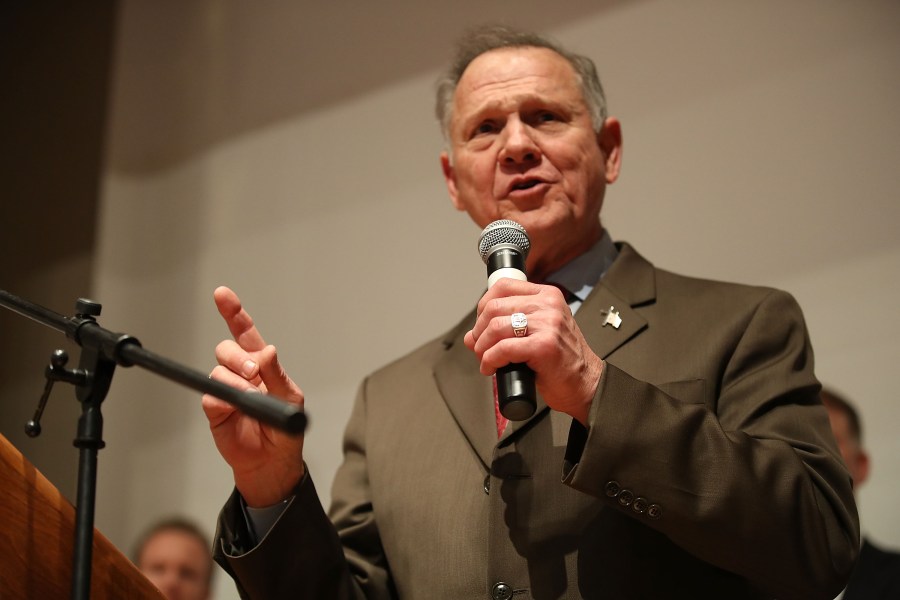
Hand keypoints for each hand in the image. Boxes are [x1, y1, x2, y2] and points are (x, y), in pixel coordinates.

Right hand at [202, 286, 304, 506]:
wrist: (272, 462)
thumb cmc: (285, 430)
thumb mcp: (290, 399)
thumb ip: (277, 375)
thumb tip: (268, 351)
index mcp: (262, 365)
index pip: (245, 333)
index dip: (233, 313)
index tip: (222, 295)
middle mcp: (241, 373)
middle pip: (228, 348)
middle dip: (238, 356)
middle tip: (253, 372)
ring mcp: (226, 389)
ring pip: (219, 369)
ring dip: (236, 380)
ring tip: (250, 397)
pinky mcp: (215, 408)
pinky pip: (211, 395)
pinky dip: (223, 399)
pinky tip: (235, 410)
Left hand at [464, 278, 602, 424]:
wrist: (586, 384)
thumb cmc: (562, 361)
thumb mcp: (537, 333)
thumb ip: (508, 327)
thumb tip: (472, 336)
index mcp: (548, 296)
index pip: (503, 286)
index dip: (483, 306)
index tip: (481, 325)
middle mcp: (549, 305)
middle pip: (494, 307)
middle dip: (479, 331)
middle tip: (480, 347)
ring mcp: (548, 324)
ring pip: (495, 327)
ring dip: (482, 347)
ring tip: (485, 359)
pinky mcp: (544, 346)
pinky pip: (503, 349)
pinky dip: (489, 360)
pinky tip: (491, 368)